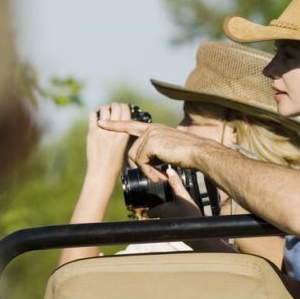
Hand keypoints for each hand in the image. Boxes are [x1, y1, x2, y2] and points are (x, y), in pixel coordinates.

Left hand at [86, 103, 133, 177]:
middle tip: (111, 109)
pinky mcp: (92, 133)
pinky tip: (95, 119)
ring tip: (103, 114)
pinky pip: (92, 116)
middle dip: (114, 105)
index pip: (126, 110)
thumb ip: (123, 133)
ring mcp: (103, 130)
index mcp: (124, 133)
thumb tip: (120, 122)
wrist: (102, 172)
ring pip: (104, 109)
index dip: (123, 106)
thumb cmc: (115, 162)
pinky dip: (94, 115)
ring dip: (104, 109)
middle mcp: (115, 130)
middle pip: (116, 106)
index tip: (121, 108)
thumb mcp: (124, 146)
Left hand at [97, 119, 213, 182]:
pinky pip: (141, 161)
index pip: (130, 125)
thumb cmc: (187, 154)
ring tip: (161, 176)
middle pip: (132, 150)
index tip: (101, 122)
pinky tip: (160, 175)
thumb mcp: (167, 150)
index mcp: (154, 128)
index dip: (115, 125)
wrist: (198, 152)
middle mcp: (151, 129)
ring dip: (147, 171)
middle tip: (155, 176)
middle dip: (140, 167)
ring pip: (136, 157)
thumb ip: (154, 150)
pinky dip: (149, 172)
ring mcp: (150, 134)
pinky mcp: (151, 142)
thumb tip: (146, 160)